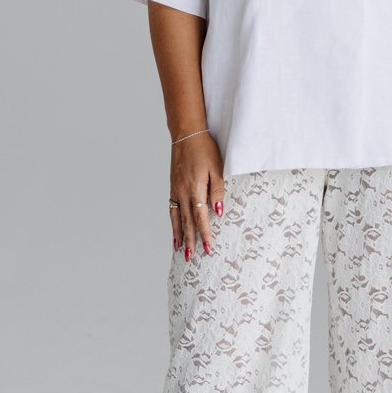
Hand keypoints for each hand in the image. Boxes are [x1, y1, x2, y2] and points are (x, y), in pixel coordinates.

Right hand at [169, 133, 223, 259]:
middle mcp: (182, 192)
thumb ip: (217, 190)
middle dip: (190, 240)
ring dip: (179, 235)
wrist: (186, 135)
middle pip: (187, 222)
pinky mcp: (173, 187)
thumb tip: (219, 212)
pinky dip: (173, 223)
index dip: (204, 234)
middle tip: (192, 257)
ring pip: (176, 218)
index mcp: (194, 188)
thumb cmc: (205, 150)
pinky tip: (175, 231)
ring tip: (180, 250)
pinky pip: (172, 209)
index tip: (208, 248)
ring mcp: (175, 190)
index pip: (200, 217)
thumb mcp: (217, 168)